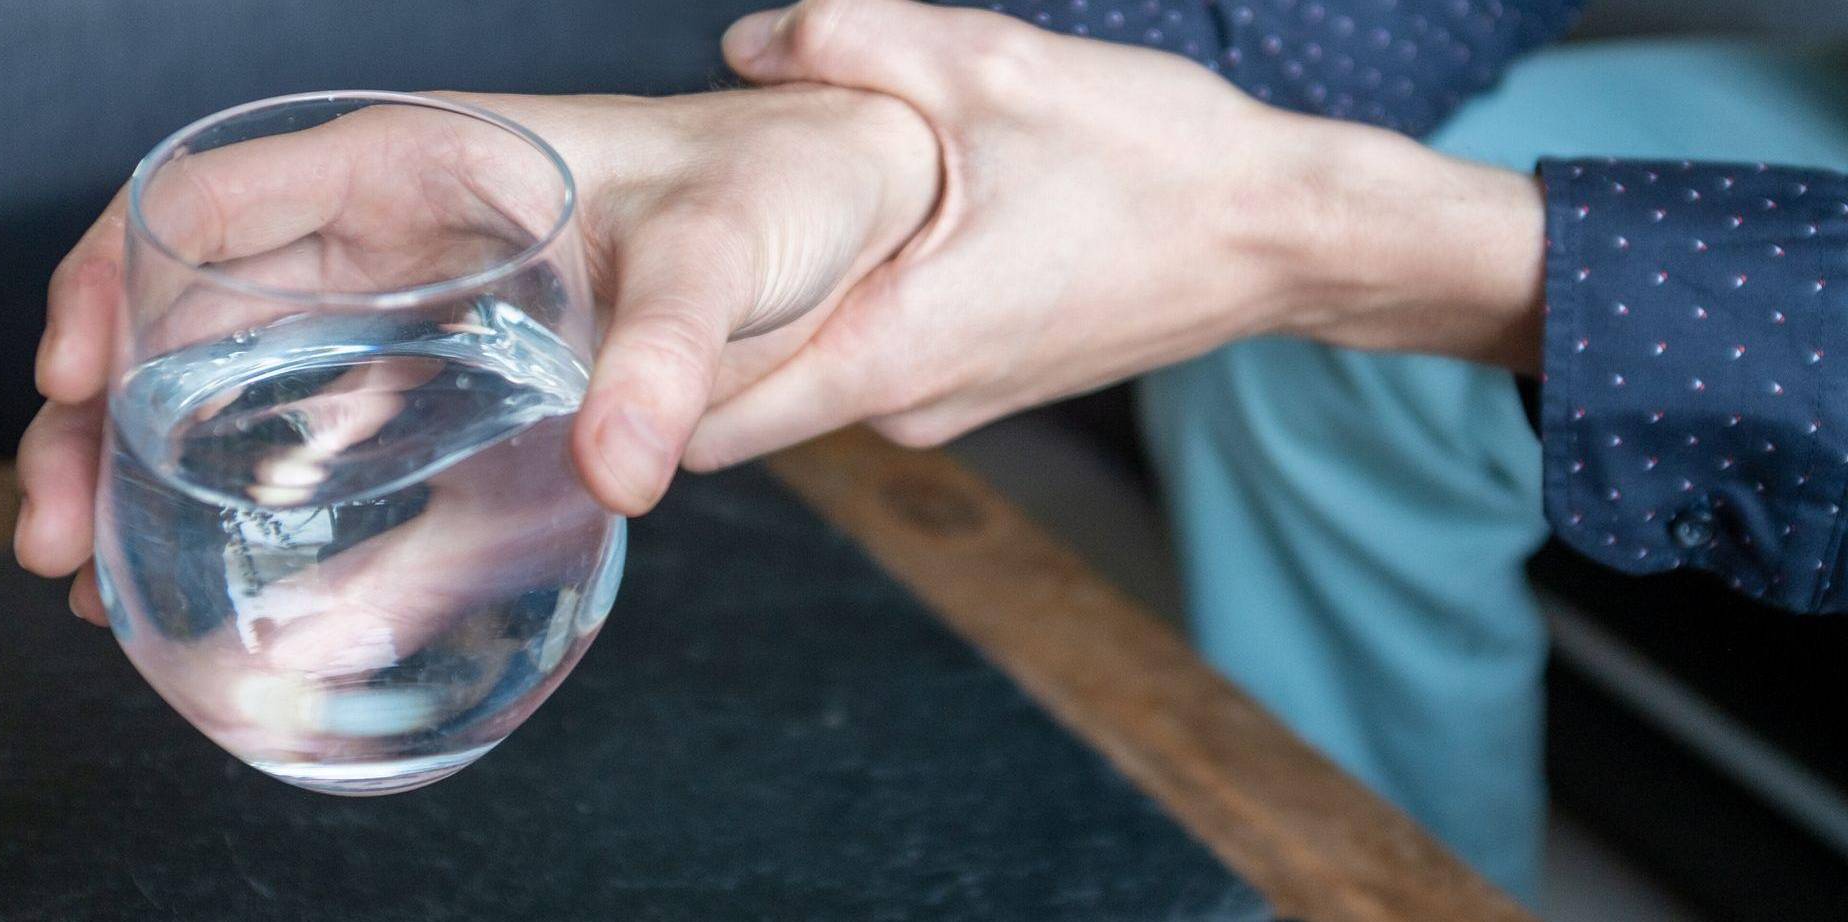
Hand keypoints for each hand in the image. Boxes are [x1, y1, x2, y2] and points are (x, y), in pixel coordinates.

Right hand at [18, 86, 938, 622]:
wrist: (849, 223)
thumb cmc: (777, 193)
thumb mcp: (721, 256)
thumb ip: (667, 359)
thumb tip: (615, 474)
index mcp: (419, 163)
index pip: (211, 201)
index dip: (117, 280)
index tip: (77, 382)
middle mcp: (394, 238)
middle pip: (190, 313)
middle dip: (101, 417)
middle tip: (61, 536)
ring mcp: (419, 317)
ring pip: (240, 387)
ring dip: (158, 478)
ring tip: (100, 584)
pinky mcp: (464, 389)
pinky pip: (335, 444)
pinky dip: (269, 511)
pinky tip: (234, 589)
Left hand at [684, 0, 1545, 468]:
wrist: (1280, 234)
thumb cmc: (1157, 163)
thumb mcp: (992, 68)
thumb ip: (851, 39)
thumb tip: (745, 42)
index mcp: (894, 350)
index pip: (712, 422)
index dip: (635, 382)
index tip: (580, 328)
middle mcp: (910, 406)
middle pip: (747, 406)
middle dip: (693, 339)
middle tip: (653, 246)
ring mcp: (947, 407)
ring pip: (809, 380)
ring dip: (774, 316)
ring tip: (752, 224)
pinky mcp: (978, 386)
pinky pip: (869, 363)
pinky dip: (838, 312)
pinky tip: (852, 234)